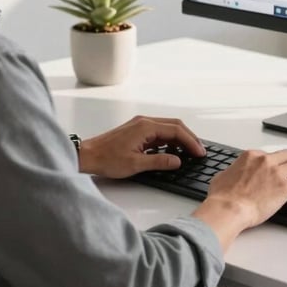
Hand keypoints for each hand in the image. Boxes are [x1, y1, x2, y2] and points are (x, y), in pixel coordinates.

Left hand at [78, 114, 204, 178]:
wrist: (87, 155)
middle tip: (199, 152)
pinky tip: (171, 152)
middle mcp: (144, 122)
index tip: (199, 152)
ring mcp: (140, 125)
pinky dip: (169, 140)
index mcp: (145, 127)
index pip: (176, 130)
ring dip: (179, 139)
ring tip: (188, 153)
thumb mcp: (135, 164)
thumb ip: (159, 161)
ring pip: (167, 128)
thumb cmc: (107, 159)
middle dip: (189, 138)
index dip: (190, 142)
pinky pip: (158, 132)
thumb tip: (177, 161)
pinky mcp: (136, 131)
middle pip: (174, 125)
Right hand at [193, 149, 286, 249]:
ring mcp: (276, 173)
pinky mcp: (285, 187)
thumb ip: (232, 172)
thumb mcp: (222, 176)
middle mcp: (265, 161)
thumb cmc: (222, 197)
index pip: (269, 155)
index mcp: (251, 156)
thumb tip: (232, 175)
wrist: (228, 209)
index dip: (275, 164)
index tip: (277, 171)